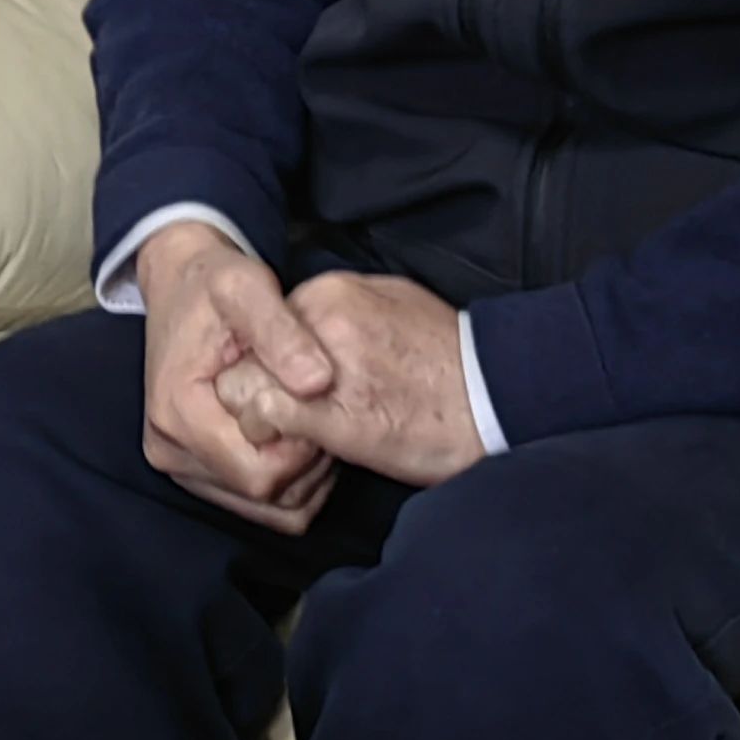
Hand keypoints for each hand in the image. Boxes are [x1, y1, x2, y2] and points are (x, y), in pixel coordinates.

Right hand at [133, 224, 341, 533]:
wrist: (180, 281)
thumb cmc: (214, 284)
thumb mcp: (248, 287)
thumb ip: (283, 334)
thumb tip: (318, 383)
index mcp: (177, 411)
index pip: (259, 474)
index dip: (303, 450)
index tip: (318, 402)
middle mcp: (169, 448)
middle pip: (262, 497)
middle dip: (306, 463)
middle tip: (320, 407)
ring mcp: (178, 463)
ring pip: (264, 507)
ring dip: (301, 474)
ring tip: (307, 415)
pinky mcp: (193, 468)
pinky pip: (256, 504)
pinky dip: (287, 480)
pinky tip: (295, 434)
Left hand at [220, 271, 486, 487]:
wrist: (497, 397)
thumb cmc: (452, 360)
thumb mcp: (394, 305)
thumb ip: (345, 313)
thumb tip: (313, 330)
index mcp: (331, 292)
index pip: (263, 326)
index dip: (269, 365)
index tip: (289, 388)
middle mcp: (318, 319)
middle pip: (244, 353)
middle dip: (255, 387)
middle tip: (285, 417)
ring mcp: (321, 365)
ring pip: (242, 386)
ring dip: (258, 416)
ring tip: (294, 435)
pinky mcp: (330, 413)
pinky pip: (265, 419)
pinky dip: (271, 437)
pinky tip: (303, 448)